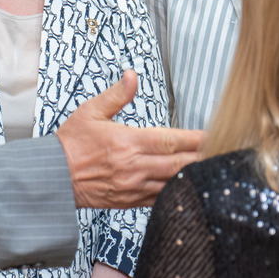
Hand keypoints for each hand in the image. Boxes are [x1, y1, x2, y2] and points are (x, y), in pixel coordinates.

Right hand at [57, 70, 202, 208]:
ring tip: (214, 171)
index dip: (196, 138)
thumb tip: (131, 76)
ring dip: (194, 177)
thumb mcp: (91, 111)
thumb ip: (117, 95)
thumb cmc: (70, 144)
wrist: (52, 177)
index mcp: (128, 142)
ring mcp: (134, 186)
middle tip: (226, 154)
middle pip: (179, 163)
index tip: (215, 134)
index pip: (171, 140)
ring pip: (173, 183)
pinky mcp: (130, 201)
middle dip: (204, 158)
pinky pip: (161, 198)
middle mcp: (134, 166)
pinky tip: (190, 187)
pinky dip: (177, 192)